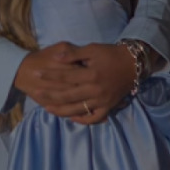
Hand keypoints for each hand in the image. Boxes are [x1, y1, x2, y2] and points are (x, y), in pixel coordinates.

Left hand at [14, 41, 133, 123]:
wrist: (134, 64)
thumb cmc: (110, 53)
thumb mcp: (91, 49)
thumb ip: (73, 54)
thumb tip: (55, 58)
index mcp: (91, 75)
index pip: (65, 77)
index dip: (49, 75)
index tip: (35, 73)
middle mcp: (96, 90)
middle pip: (68, 96)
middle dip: (49, 95)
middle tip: (35, 93)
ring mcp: (103, 101)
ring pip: (78, 109)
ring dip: (61, 110)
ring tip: (47, 108)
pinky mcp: (109, 107)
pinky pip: (94, 118)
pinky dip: (82, 119)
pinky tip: (71, 117)